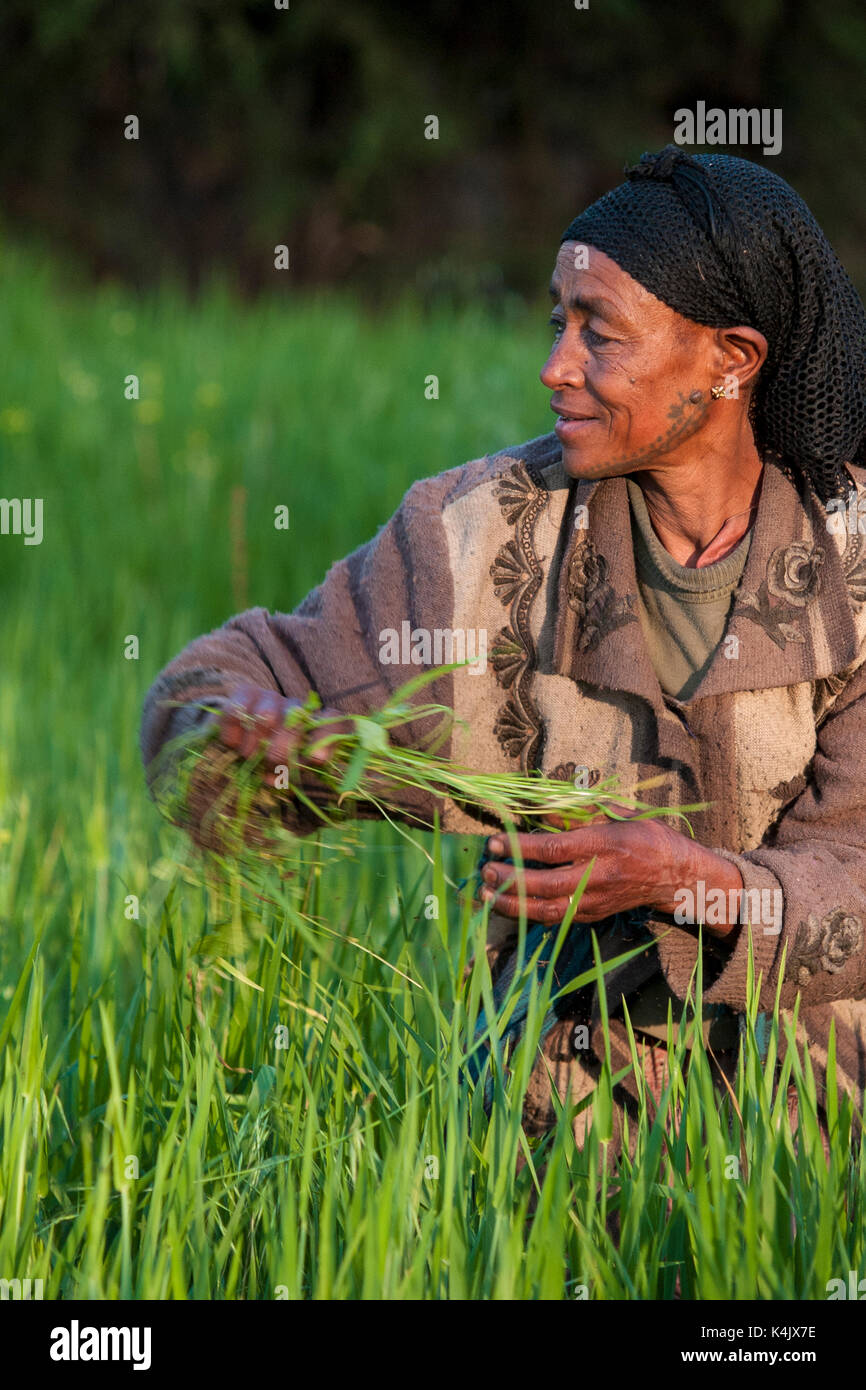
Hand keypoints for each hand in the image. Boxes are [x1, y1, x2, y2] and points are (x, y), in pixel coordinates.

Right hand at [214, 684, 354, 786]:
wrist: (235, 746)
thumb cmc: (268, 765)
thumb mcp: (286, 774)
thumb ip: (294, 774)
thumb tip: (292, 771)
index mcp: (315, 728)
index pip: (333, 721)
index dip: (327, 737)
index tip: (316, 759)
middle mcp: (297, 708)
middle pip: (296, 722)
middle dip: (280, 751)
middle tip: (269, 767)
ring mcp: (272, 697)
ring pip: (266, 717)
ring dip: (254, 744)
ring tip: (248, 757)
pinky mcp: (246, 692)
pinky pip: (237, 711)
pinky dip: (233, 734)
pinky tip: (232, 744)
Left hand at [479, 816, 677, 923]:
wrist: (676, 875)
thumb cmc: (645, 836)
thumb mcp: (616, 814)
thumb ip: (577, 812)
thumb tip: (540, 809)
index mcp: (603, 846)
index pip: (554, 850)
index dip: (520, 848)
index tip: (495, 842)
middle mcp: (598, 877)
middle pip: (546, 884)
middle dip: (510, 880)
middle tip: (484, 870)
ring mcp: (595, 900)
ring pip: (548, 910)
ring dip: (513, 905)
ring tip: (486, 894)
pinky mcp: (593, 915)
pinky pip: (556, 919)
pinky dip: (528, 915)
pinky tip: (506, 907)